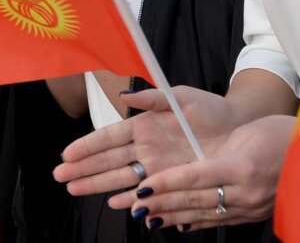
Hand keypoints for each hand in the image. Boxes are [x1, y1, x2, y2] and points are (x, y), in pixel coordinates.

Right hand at [54, 86, 245, 196]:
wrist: (239, 129)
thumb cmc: (210, 109)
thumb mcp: (180, 97)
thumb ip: (153, 97)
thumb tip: (125, 95)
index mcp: (144, 125)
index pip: (109, 137)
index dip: (88, 146)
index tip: (67, 153)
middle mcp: (146, 148)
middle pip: (108, 161)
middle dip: (83, 168)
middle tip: (61, 176)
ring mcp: (157, 166)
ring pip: (121, 178)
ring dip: (98, 185)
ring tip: (75, 190)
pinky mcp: (171, 181)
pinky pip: (146, 192)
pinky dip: (131, 199)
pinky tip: (116, 204)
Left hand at [112, 115, 293, 229]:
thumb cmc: (279, 134)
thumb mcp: (245, 134)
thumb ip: (214, 151)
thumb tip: (186, 162)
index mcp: (242, 166)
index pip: (195, 177)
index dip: (166, 183)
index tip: (143, 187)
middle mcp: (246, 192)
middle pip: (196, 200)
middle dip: (162, 203)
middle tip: (135, 206)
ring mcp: (251, 207)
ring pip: (205, 214)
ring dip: (174, 216)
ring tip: (148, 218)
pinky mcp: (254, 215)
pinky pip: (220, 220)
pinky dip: (196, 222)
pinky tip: (177, 224)